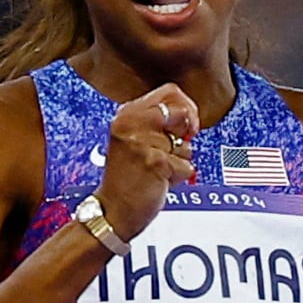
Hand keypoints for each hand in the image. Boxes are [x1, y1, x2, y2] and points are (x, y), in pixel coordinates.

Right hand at [93, 85, 199, 238]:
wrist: (112, 211)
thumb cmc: (127, 179)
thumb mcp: (135, 140)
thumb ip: (158, 124)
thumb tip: (190, 116)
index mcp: (127, 113)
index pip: (170, 92)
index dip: (187, 107)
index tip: (188, 127)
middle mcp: (131, 123)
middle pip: (182, 112)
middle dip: (186, 135)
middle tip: (173, 152)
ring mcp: (142, 142)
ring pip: (187, 144)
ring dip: (180, 161)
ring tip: (157, 172)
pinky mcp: (155, 162)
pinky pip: (186, 166)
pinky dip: (179, 178)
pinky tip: (159, 183)